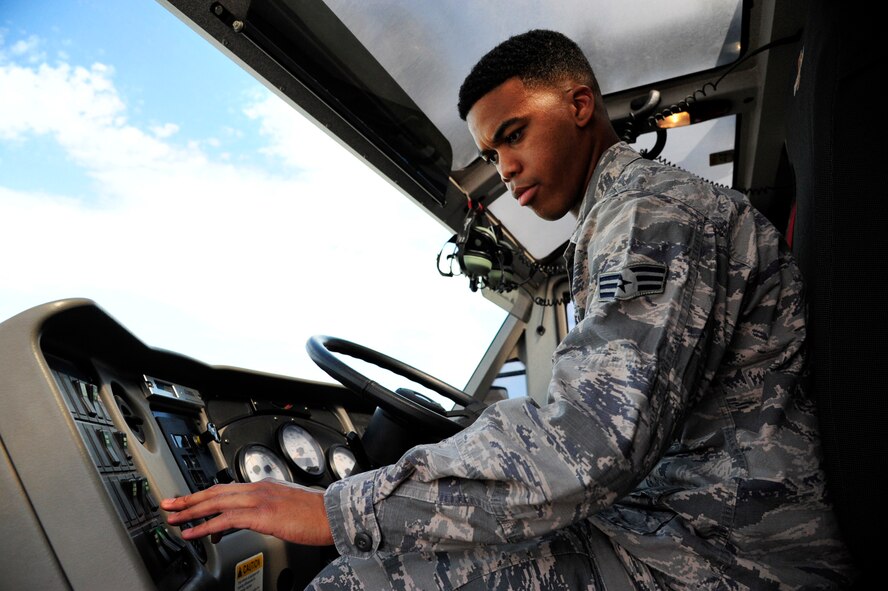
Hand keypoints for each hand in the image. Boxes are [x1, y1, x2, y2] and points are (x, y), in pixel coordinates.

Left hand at [161, 479, 333, 545]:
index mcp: (264, 486)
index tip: (188, 502)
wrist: (333, 515)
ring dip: (191, 511)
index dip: (203, 495)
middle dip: (189, 499)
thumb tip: (250, 521)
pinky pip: (225, 519)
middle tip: (169, 505)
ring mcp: (259, 500)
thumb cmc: (315, 515)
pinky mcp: (261, 515)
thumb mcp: (286, 508)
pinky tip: (194, 533)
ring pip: (215, 502)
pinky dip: (205, 526)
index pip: (226, 489)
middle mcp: (258, 488)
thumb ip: (266, 510)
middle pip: (215, 492)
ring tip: (174, 519)